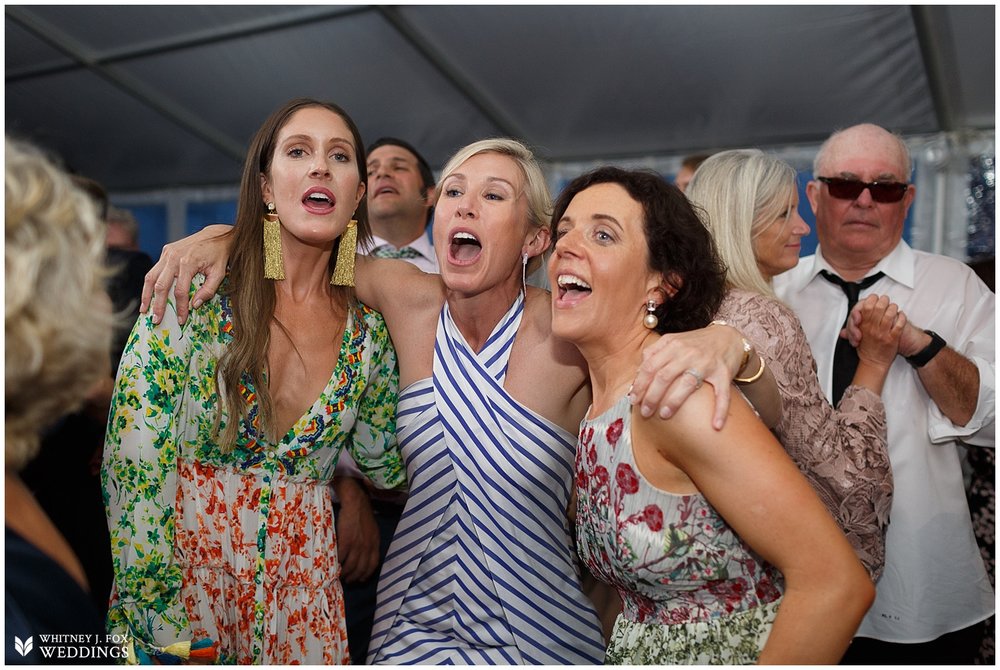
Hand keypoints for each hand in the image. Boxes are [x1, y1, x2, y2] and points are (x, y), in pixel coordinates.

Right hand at [140, 224, 232, 325]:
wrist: (216, 235)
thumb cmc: (219, 256)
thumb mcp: (219, 274)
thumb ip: (208, 290)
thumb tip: (194, 305)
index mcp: (188, 262)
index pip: (180, 291)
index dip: (180, 308)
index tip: (181, 320)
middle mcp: (174, 257)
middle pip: (161, 286)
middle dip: (158, 305)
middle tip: (156, 320)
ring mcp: (167, 253)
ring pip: (151, 277)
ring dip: (146, 295)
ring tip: (144, 310)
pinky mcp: (165, 251)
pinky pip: (154, 270)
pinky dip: (150, 284)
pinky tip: (148, 295)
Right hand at [332, 477, 379, 582]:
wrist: (355, 502)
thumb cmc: (362, 514)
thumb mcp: (372, 530)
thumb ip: (369, 542)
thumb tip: (364, 554)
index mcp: (375, 544)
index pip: (372, 565)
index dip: (366, 574)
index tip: (360, 579)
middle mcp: (368, 546)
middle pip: (361, 568)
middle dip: (354, 577)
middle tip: (347, 580)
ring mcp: (357, 545)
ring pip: (351, 566)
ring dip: (345, 574)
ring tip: (339, 575)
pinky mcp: (347, 541)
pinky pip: (341, 558)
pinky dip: (337, 564)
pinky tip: (334, 566)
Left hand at [630, 323, 744, 428]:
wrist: (728, 337)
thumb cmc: (696, 343)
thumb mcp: (673, 341)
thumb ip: (654, 353)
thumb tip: (637, 373)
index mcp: (673, 345)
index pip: (650, 366)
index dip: (640, 384)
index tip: (633, 399)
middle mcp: (688, 353)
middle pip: (664, 376)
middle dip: (651, 396)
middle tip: (645, 412)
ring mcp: (706, 363)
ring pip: (687, 383)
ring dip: (674, 401)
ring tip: (664, 415)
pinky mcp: (724, 373)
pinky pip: (722, 393)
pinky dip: (720, 409)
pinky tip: (716, 425)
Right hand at [854, 295, 905, 368]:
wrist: (873, 362)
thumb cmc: (866, 349)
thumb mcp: (855, 335)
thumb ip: (854, 324)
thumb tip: (855, 314)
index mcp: (863, 326)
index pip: (866, 306)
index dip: (871, 300)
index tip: (875, 300)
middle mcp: (872, 328)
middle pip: (879, 307)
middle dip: (884, 301)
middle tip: (886, 301)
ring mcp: (882, 333)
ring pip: (890, 314)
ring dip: (893, 308)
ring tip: (894, 307)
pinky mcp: (892, 338)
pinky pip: (899, 325)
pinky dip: (902, 318)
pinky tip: (901, 315)